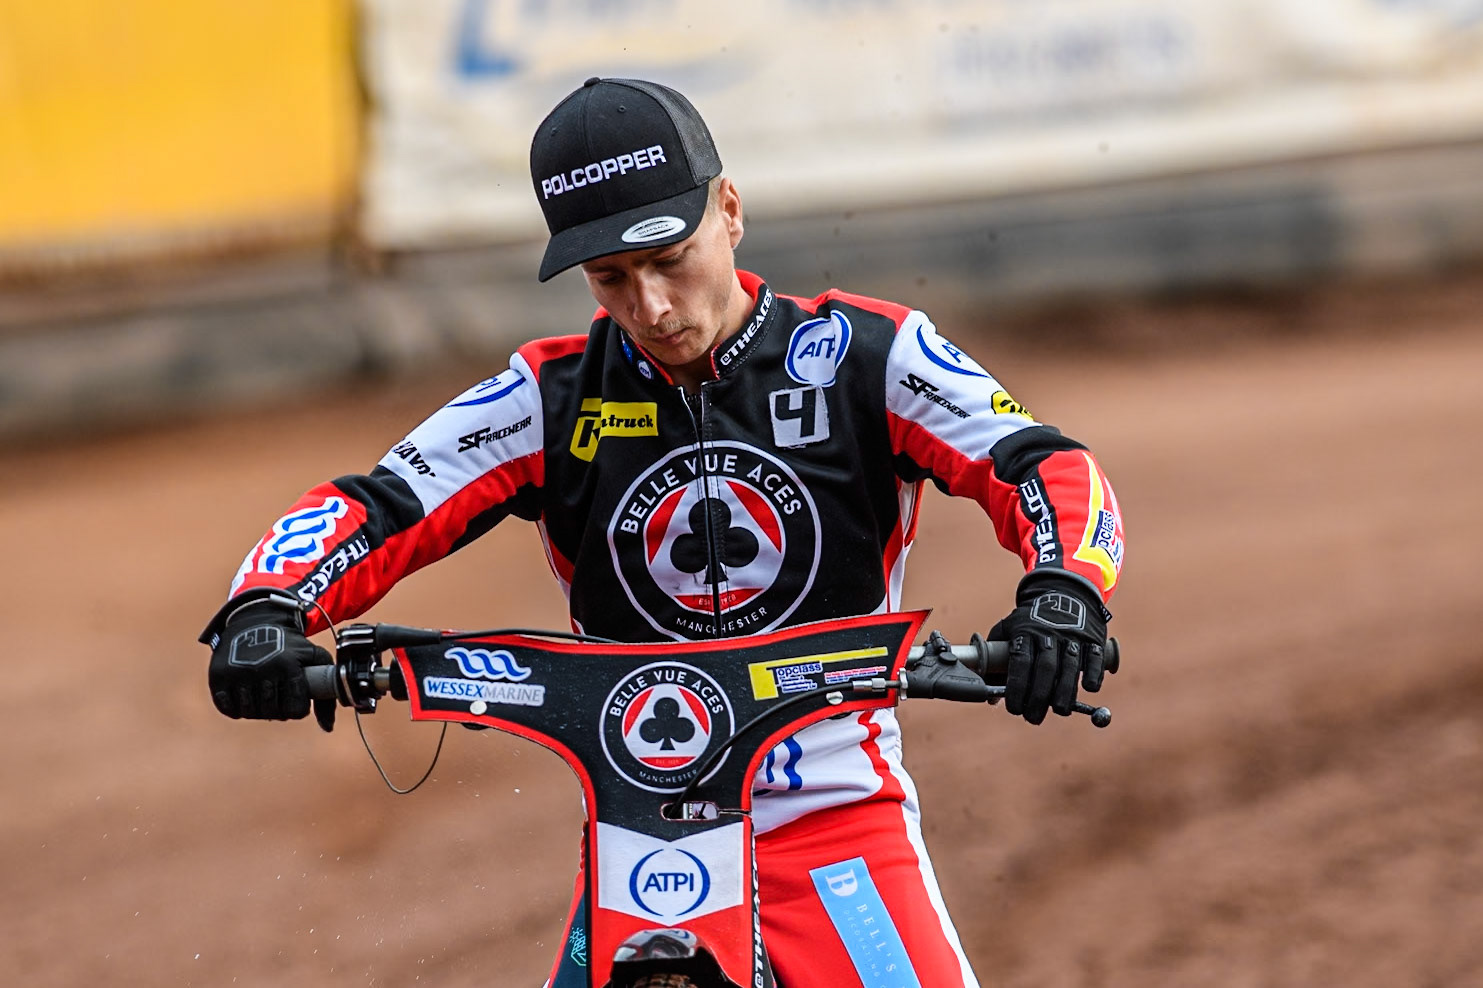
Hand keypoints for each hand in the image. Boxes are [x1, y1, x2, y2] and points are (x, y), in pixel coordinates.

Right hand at [207, 592, 334, 729]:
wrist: (256, 621)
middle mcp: (262, 669)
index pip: (296, 710)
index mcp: (288, 665)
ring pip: (250, 713)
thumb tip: (328, 728)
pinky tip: (245, 694)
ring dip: (257, 709)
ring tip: (263, 694)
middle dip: (278, 710)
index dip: (297, 709)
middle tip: (278, 697)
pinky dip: (236, 708)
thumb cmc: (291, 646)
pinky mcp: (218, 676)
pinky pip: (228, 709)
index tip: (295, 699)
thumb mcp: (315, 658)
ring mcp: (238, 673)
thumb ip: (328, 693)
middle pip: (272, 714)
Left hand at [990, 572, 1109, 724]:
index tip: (1014, 709)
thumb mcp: (1008, 629)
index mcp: (1025, 632)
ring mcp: (1072, 634)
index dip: (1017, 688)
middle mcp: (1048, 633)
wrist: (1063, 590)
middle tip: (1033, 718)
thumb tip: (991, 698)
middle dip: (1038, 697)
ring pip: (1069, 666)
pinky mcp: (1092, 637)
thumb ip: (996, 661)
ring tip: (1059, 711)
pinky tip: (1088, 688)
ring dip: (1065, 692)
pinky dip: (1093, 674)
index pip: (1020, 663)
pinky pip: (1094, 657)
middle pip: (1045, 669)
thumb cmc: (1030, 620)